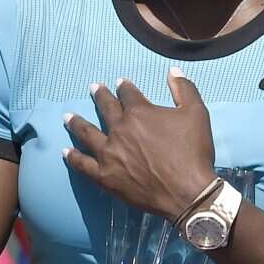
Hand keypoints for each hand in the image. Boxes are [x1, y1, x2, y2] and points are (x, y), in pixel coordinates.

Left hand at [63, 69, 215, 221]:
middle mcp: (119, 129)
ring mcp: (108, 153)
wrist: (187, 192)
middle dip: (99, 96)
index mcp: (140, 112)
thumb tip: (173, 71)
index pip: (128, 93)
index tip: (120, 82)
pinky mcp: (104, 176)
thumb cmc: (193, 152)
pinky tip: (66, 152)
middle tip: (92, 88)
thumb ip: (184, 89)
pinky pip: (83, 164)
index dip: (124, 86)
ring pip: (87, 133)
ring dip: (76, 123)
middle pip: (105, 108)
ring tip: (68, 116)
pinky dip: (73, 157)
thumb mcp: (197, 114)